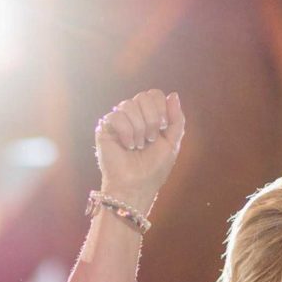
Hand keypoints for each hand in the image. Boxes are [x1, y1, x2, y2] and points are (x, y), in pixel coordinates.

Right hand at [95, 89, 185, 215]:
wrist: (136, 187)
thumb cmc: (153, 170)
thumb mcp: (172, 143)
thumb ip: (177, 119)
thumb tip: (173, 95)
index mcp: (148, 117)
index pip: (154, 94)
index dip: (161, 107)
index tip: (162, 127)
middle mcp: (132, 116)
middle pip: (143, 96)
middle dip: (151, 119)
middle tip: (150, 139)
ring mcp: (118, 122)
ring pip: (128, 104)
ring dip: (139, 128)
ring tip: (138, 146)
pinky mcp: (104, 129)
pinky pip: (116, 116)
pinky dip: (126, 132)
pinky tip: (127, 146)